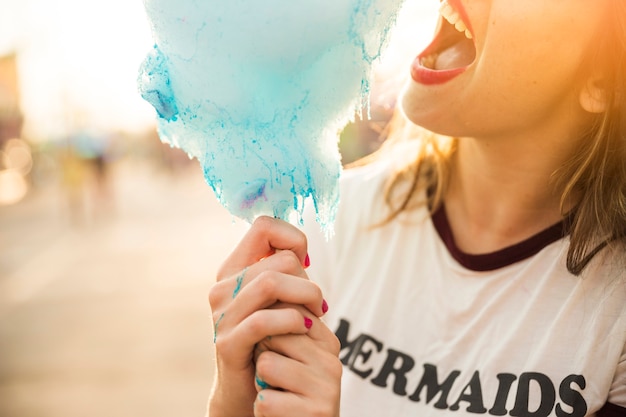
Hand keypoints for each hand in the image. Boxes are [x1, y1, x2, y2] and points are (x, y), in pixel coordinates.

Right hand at [208, 216, 326, 416]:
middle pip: (278, 259)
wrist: (247, 391)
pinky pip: (264, 320)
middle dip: (309, 279)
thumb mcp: (278, 300)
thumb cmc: (271, 339)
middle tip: (319, 304)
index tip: (305, 263)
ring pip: (271, 283)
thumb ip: (285, 272)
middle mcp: (222, 287)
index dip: (293, 237)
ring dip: (305, 297)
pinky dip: (293, 321)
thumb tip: (301, 249)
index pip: (263, 226)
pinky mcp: (227, 343)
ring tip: (317, 315)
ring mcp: (222, 315)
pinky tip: (305, 330)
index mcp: (233, 269)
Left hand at [253, 306, 341, 416]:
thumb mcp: (289, 354)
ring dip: (261, 382)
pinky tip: (277, 412)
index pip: (286, 313)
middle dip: (262, 355)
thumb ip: (283, 324)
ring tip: (276, 392)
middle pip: (273, 336)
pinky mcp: (316, 412)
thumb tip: (262, 286)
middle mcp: (332, 361)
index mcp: (327, 342)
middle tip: (273, 377)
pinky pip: (266, 400)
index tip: (273, 353)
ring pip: (267, 365)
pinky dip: (262, 408)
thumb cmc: (285, 389)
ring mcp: (327, 388)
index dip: (266, 333)